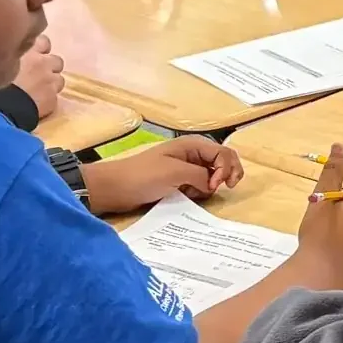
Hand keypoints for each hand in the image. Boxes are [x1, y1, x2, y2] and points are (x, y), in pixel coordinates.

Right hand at [13, 37, 65, 118]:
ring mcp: (49, 80)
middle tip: (37, 76)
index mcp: (27, 49)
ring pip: (59, 80)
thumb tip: (4, 56)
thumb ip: (6, 56)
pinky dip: (47, 100)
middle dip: (49, 67)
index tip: (32, 57)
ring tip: (38, 92)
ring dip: (51, 84)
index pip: (43, 42)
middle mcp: (42, 62)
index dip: (39, 50)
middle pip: (56, 60)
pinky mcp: (52, 99)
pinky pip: (55, 98)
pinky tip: (37, 105)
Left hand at [82, 136, 244, 215]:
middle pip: (223, 161)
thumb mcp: (175, 172)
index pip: (224, 153)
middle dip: (228, 174)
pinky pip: (200, 186)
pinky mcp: (179, 182)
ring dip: (213, 185)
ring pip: (213, 175)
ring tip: (201, 193)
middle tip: (226, 188)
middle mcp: (192, 155)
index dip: (226, 169)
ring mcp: (186, 169)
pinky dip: (201, 192)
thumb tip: (212, 185)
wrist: (115, 188)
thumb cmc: (143, 176)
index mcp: (192, 145)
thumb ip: (200, 175)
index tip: (214, 186)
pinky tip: (193, 197)